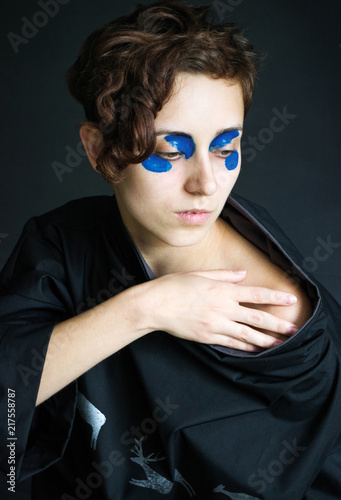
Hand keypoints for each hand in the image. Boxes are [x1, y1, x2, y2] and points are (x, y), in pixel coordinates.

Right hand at [146, 269, 298, 351]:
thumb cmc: (174, 286)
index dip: (275, 297)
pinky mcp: (207, 336)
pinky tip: (255, 349)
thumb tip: (243, 275)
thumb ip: (224, 275)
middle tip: (294, 330)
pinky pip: (231, 343)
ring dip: (266, 340)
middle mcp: (223, 308)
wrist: (155, 305)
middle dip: (277, 324)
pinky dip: (245, 346)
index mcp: (222, 290)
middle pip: (256, 317)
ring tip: (280, 344)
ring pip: (247, 334)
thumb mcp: (200, 274)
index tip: (290, 300)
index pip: (256, 294)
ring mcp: (215, 324)